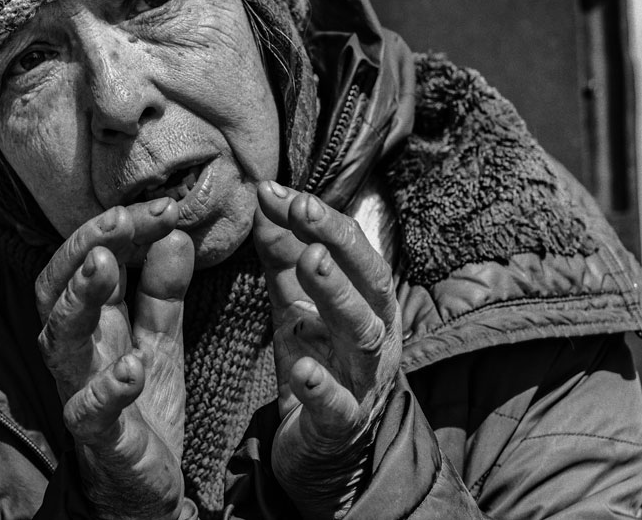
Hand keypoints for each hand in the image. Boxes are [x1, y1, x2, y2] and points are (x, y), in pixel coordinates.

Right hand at [35, 198, 196, 519]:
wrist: (145, 484)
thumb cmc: (142, 405)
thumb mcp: (160, 338)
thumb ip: (163, 290)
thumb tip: (174, 233)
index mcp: (92, 323)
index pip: (90, 261)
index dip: (119, 229)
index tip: (164, 205)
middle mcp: (76, 351)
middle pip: (57, 290)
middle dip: (84, 248)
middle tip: (122, 219)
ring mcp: (81, 392)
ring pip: (60, 341)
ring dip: (79, 300)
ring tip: (104, 265)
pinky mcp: (101, 437)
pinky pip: (89, 413)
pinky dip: (107, 389)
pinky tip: (131, 367)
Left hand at [253, 181, 400, 516]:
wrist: (325, 451)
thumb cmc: (317, 364)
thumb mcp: (296, 304)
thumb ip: (283, 257)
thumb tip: (264, 198)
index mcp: (369, 303)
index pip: (352, 250)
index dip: (319, 219)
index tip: (277, 191)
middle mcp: (377, 336)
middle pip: (370, 282)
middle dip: (338, 242)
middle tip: (303, 208)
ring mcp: (365, 381)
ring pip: (363, 334)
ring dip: (337, 295)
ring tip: (311, 262)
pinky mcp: (344, 423)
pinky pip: (338, 403)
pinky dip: (322, 385)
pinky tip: (301, 366)